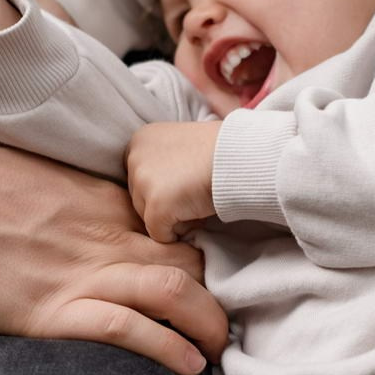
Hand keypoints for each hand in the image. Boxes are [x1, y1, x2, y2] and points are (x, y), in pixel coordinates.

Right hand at [0, 129, 227, 374]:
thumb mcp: (44, 175)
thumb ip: (84, 195)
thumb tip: (100, 212)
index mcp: (104, 201)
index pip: (179, 227)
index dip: (206, 254)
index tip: (218, 277)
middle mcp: (105, 235)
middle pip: (191, 260)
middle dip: (220, 294)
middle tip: (228, 322)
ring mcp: (80, 273)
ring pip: (175, 293)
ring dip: (208, 326)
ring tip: (217, 351)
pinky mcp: (50, 311)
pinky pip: (126, 328)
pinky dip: (165, 349)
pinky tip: (186, 367)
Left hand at [126, 122, 220, 242]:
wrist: (239, 155)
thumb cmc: (220, 149)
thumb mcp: (181, 144)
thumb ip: (163, 161)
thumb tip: (161, 187)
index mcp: (140, 140)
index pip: (139, 177)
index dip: (162, 186)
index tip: (184, 182)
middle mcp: (135, 159)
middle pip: (140, 198)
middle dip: (166, 203)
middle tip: (194, 192)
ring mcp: (144, 182)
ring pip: (148, 217)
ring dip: (173, 217)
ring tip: (197, 200)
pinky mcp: (156, 206)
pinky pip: (160, 234)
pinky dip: (179, 233)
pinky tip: (198, 214)